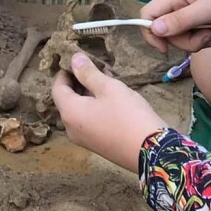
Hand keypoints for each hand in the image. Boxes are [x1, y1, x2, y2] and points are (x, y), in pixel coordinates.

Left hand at [52, 53, 166, 170]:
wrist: (153, 151)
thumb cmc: (128, 115)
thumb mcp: (108, 88)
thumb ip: (88, 73)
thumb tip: (73, 59)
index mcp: (70, 113)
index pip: (57, 89)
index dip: (65, 73)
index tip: (76, 61)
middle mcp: (71, 128)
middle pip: (67, 100)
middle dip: (78, 82)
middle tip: (95, 67)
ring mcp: (84, 139)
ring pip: (80, 111)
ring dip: (89, 94)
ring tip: (107, 79)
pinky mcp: (98, 145)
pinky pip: (89, 121)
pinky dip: (95, 107)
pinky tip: (112, 98)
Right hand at [141, 0, 210, 53]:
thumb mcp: (208, 8)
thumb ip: (180, 20)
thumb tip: (154, 30)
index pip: (148, 15)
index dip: (151, 34)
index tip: (166, 49)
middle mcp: (181, 5)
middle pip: (171, 34)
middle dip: (192, 40)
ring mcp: (195, 14)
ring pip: (190, 39)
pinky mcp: (208, 22)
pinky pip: (206, 39)